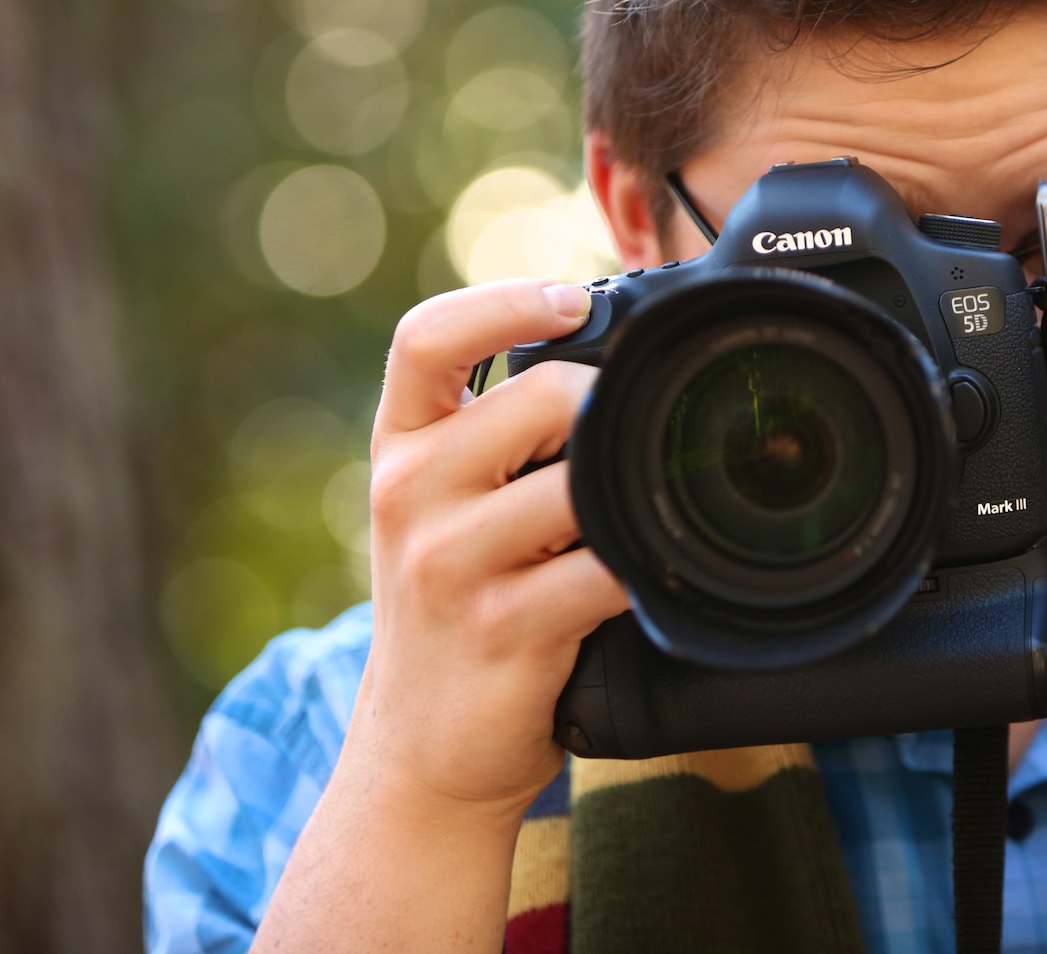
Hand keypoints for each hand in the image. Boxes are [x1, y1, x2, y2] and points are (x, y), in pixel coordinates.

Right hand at [351, 280, 628, 821]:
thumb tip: (608, 353)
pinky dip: (642, 568)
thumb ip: (496, 432)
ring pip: (581, 484)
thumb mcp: (445, 504)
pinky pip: (604, 570)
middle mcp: (410, 494)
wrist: (420, 746)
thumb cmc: (458, 604)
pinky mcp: (502, 628)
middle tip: (636, 435)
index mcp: (400, 447)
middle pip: (539, 398)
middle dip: (608, 407)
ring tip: (638, 515)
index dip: (503, 301)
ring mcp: (451, 564)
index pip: (426, 338)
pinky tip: (645, 574)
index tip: (569, 300)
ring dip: (629, 495)